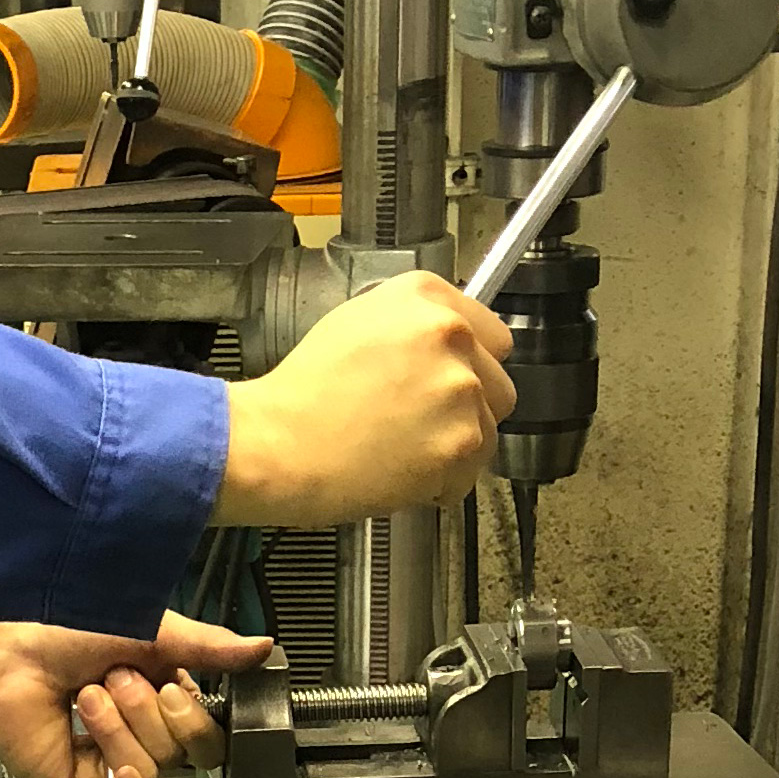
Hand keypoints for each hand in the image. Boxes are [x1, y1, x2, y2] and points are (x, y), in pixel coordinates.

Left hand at [0, 613, 270, 777]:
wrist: (5, 649)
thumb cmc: (64, 627)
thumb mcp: (146, 628)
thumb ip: (205, 645)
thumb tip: (263, 647)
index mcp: (162, 696)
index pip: (206, 730)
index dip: (190, 711)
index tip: (164, 680)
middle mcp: (141, 733)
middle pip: (186, 753)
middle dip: (151, 713)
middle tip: (113, 679)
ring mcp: (113, 765)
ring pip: (155, 770)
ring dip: (119, 728)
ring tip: (84, 696)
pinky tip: (118, 769)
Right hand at [215, 270, 515, 526]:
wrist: (279, 444)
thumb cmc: (305, 390)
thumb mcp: (355, 322)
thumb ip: (413, 324)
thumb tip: (452, 345)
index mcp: (424, 297)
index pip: (491, 331)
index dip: (467, 361)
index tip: (444, 379)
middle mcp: (451, 335)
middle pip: (498, 382)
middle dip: (466, 404)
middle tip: (415, 417)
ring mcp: (461, 390)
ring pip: (488, 428)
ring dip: (454, 443)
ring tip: (400, 445)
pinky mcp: (462, 444)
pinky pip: (469, 471)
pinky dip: (441, 480)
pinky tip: (398, 468)